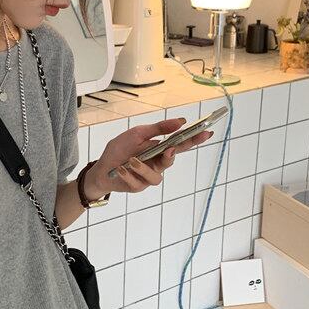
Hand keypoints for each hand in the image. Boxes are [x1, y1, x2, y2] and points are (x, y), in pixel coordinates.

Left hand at [84, 117, 213, 196]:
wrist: (101, 168)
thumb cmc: (120, 149)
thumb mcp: (137, 133)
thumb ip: (158, 129)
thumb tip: (180, 121)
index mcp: (159, 148)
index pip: (180, 143)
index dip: (194, 139)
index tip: (207, 132)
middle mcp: (157, 163)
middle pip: (173, 159)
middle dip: (173, 154)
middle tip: (169, 149)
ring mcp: (148, 176)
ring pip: (156, 176)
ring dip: (142, 168)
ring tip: (131, 160)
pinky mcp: (138, 187)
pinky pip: (138, 183)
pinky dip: (127, 174)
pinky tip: (120, 168)